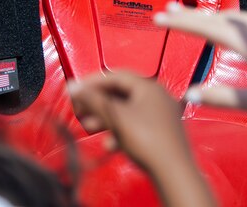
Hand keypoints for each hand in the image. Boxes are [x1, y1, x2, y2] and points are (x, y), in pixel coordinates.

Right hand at [69, 71, 188, 169]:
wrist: (172, 171)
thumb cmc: (147, 139)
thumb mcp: (116, 117)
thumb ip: (93, 100)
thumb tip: (74, 87)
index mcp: (149, 86)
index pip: (117, 76)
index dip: (94, 82)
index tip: (77, 90)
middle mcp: (158, 96)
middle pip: (121, 94)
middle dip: (98, 103)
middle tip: (81, 110)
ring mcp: (161, 114)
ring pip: (128, 111)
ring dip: (107, 118)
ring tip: (89, 127)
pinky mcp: (161, 131)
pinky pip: (136, 125)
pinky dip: (121, 131)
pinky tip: (111, 144)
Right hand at [154, 2, 246, 117]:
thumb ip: (224, 98)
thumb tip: (189, 94)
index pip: (209, 28)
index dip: (183, 22)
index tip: (159, 17)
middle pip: (220, 18)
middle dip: (192, 15)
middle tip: (166, 10)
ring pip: (237, 17)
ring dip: (213, 16)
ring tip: (195, 18)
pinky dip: (237, 21)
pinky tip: (240, 25)